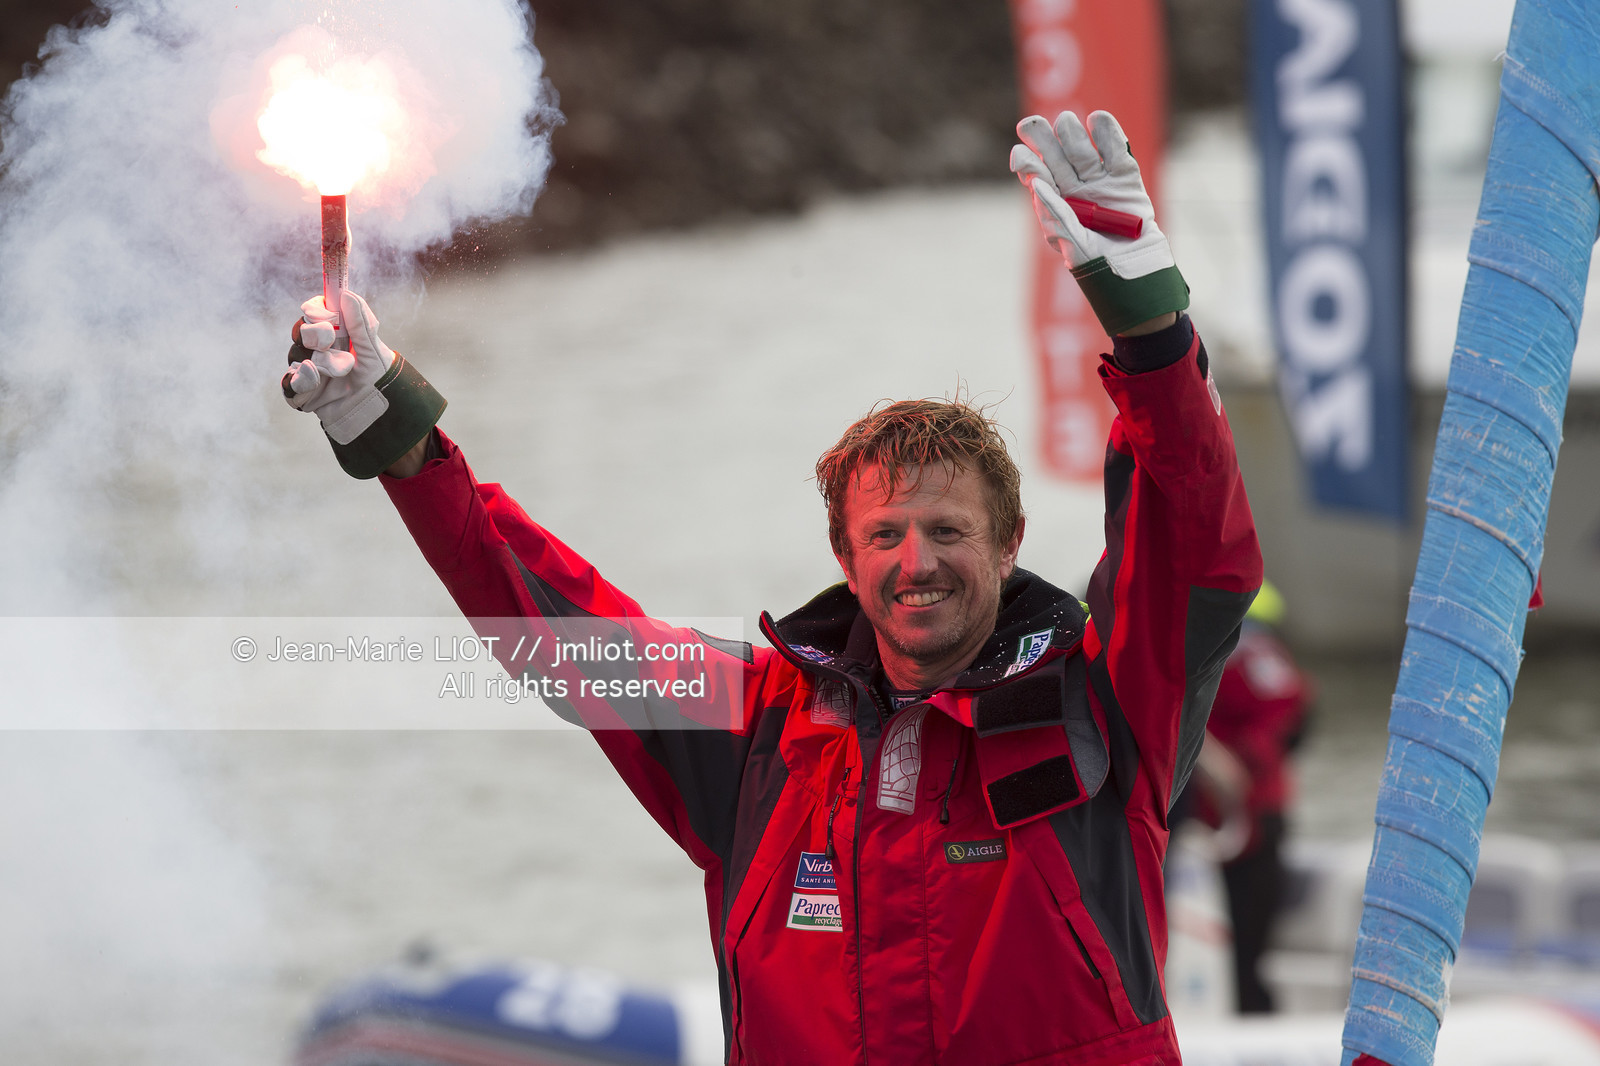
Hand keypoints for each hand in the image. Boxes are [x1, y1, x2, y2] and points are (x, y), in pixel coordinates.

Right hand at [283, 291, 394, 443]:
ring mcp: (307, 370)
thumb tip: (346, 294)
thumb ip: (361, 324)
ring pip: (296, 355)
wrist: (377, 412)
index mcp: (334, 333)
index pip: (314, 312)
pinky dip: (300, 381)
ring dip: (319, 360)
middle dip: (314, 332)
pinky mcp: (302, 393)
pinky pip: (289, 385)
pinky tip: (314, 378)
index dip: (315, 309)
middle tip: (331, 338)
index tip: (326, 313)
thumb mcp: (373, 350)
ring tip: (343, 369)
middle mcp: (317, 349)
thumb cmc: (377, 378)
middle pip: (300, 330)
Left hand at [1010, 110, 1187, 336]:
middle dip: (1043, 139)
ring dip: (1073, 135)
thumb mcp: (1071, 242)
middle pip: (1056, 157)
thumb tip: (1035, 182)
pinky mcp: (1125, 179)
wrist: (1135, 271)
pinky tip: (1097, 119)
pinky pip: (1116, 152)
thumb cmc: (1098, 264)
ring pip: (1082, 151)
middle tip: (1031, 125)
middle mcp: (1075, 190)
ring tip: (1067, 123)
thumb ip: (1055, 213)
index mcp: (1055, 204)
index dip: (1028, 162)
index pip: (1037, 175)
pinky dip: (1109, 134)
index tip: (1020, 153)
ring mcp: (1100, 182)